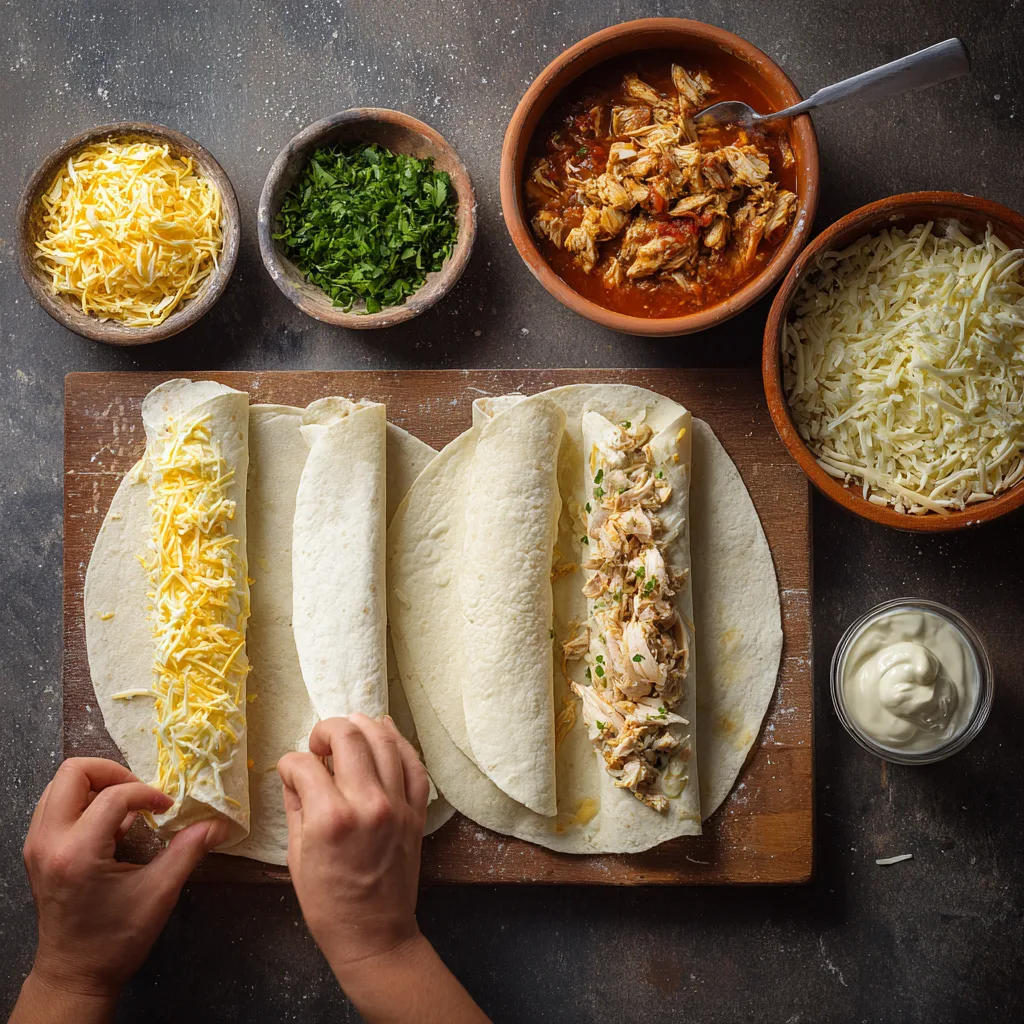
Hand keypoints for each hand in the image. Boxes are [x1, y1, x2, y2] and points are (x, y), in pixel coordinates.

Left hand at [18, 758, 227, 1009]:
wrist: (75, 975)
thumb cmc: (116, 939)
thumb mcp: (159, 893)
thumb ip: (188, 851)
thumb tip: (219, 824)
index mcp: (78, 853)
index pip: (113, 796)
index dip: (147, 794)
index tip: (166, 809)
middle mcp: (48, 842)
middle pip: (73, 772)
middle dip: (113, 773)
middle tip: (140, 793)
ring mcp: (37, 846)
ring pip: (60, 785)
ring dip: (96, 785)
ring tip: (126, 807)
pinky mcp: (37, 851)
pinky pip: (55, 805)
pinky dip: (83, 802)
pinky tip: (109, 825)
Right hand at [278, 715, 429, 976]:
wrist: (374, 934)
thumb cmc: (327, 903)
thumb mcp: (296, 855)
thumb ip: (296, 805)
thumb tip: (295, 773)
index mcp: (329, 818)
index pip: (304, 764)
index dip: (290, 763)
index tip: (290, 772)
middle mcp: (367, 803)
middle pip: (347, 737)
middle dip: (326, 730)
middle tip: (318, 742)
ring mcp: (397, 804)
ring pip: (383, 740)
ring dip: (362, 726)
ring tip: (348, 729)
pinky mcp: (417, 811)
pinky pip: (413, 763)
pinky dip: (399, 742)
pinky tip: (385, 731)